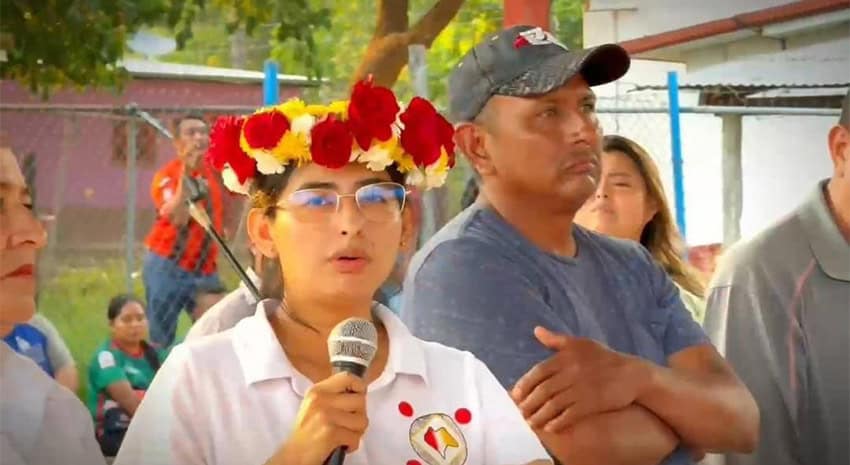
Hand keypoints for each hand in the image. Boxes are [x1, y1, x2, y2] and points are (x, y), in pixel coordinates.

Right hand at [273, 372, 367, 464]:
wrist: (294, 455)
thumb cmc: (307, 432)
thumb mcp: (314, 404)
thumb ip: (333, 395)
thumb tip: (359, 392)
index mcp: (317, 390)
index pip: (348, 377)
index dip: (359, 386)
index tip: (358, 396)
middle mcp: (321, 399)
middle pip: (360, 400)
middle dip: (359, 415)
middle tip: (348, 424)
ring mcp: (326, 416)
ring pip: (362, 420)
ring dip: (357, 432)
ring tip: (345, 435)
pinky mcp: (330, 433)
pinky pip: (356, 437)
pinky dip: (352, 444)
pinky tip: (342, 445)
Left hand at [511, 327, 650, 432]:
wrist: (632, 374)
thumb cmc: (604, 358)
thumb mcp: (581, 343)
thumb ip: (556, 340)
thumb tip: (536, 330)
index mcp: (566, 357)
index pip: (538, 372)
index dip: (525, 385)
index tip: (515, 395)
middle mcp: (572, 372)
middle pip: (543, 390)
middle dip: (529, 403)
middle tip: (521, 412)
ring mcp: (582, 388)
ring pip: (554, 404)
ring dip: (540, 415)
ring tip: (532, 422)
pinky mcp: (592, 402)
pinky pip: (570, 414)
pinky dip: (558, 421)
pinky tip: (550, 427)